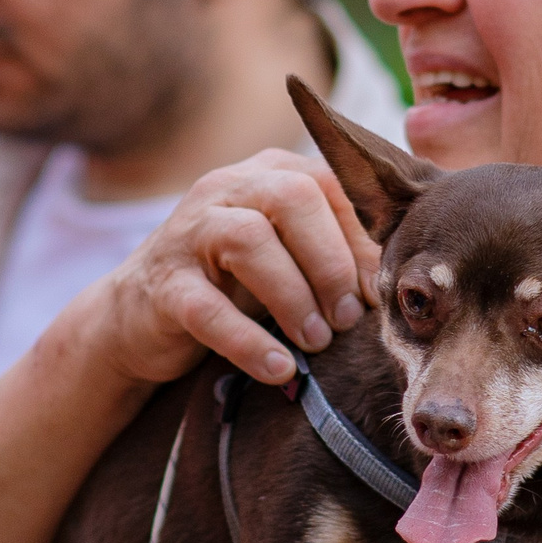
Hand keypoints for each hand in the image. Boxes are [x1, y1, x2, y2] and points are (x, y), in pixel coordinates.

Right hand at [81, 149, 378, 386]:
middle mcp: (227, 189)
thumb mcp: (291, 256)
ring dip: (294, 296)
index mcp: (269, 174)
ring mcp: (188, 233)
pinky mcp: (162, 285)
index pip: (330, 184)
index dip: (362, 238)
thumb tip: (402, 281)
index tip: (381, 291)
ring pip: (249, 241)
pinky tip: (279, 368)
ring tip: (316, 341)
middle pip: (293, 199)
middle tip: (349, 317)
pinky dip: (249, 341)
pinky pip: (206, 308)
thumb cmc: (236, 285)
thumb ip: (340, 249)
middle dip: (331, 262)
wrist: (140, 317)